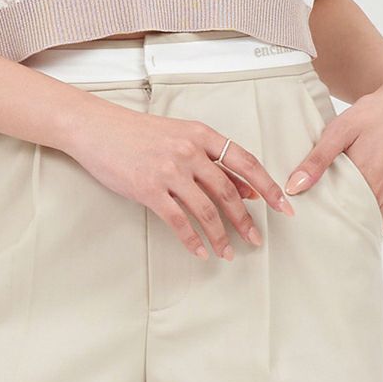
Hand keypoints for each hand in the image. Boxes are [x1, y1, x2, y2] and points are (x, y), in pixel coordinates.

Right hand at [63, 99, 296, 261]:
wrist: (98, 128)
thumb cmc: (140, 133)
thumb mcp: (180, 136)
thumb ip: (212, 160)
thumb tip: (247, 188)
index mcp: (201, 134)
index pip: (245, 162)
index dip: (268, 187)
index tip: (284, 208)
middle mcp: (189, 151)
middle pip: (229, 192)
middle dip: (246, 221)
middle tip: (257, 240)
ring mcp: (169, 170)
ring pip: (207, 210)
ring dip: (221, 237)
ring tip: (229, 253)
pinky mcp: (149, 189)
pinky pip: (179, 221)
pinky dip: (192, 240)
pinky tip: (200, 251)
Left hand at [283, 72, 382, 232]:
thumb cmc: (374, 114)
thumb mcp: (341, 130)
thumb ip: (318, 159)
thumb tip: (294, 187)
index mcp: (365, 180)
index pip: (338, 217)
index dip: (322, 225)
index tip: (305, 228)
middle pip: (355, 224)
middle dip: (336, 229)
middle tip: (314, 230)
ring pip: (371, 224)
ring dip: (354, 227)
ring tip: (331, 225)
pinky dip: (370, 222)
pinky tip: (354, 217)